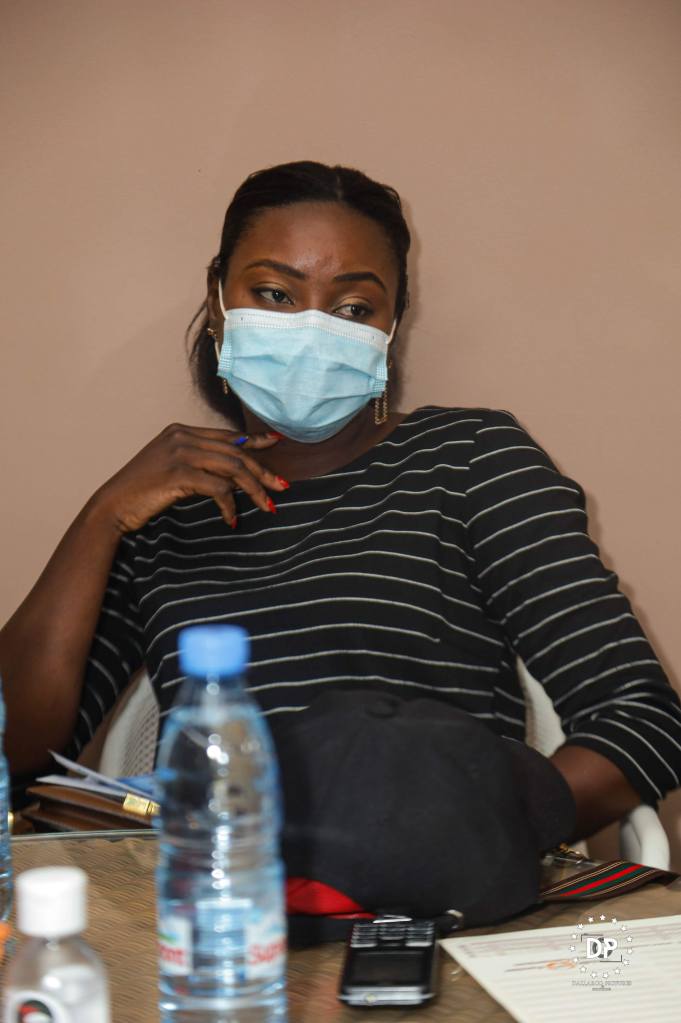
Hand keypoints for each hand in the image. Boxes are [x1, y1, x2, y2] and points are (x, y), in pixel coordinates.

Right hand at [95, 424, 286, 533]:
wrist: (112, 505)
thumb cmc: (142, 492)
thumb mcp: (172, 469)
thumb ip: (198, 463)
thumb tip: (235, 474)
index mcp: (181, 432)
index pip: (227, 435)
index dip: (255, 441)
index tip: (276, 445)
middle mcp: (182, 437)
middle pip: (235, 452)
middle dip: (262, 471)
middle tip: (281, 487)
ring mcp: (180, 453)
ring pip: (233, 468)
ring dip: (254, 490)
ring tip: (267, 507)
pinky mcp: (178, 474)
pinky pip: (218, 488)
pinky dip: (229, 505)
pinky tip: (232, 519)